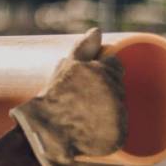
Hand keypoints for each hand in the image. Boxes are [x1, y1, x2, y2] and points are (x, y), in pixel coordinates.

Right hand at [10, 28, 126, 165]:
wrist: (44, 134)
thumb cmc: (50, 98)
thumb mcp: (64, 68)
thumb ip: (83, 48)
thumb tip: (97, 30)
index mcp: (103, 72)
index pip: (115, 64)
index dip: (102, 69)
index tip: (87, 79)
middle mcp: (115, 92)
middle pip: (118, 84)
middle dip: (105, 89)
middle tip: (82, 97)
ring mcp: (118, 115)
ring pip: (120, 105)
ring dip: (107, 108)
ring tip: (84, 113)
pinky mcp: (119, 135)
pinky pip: (120, 127)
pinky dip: (109, 127)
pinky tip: (91, 127)